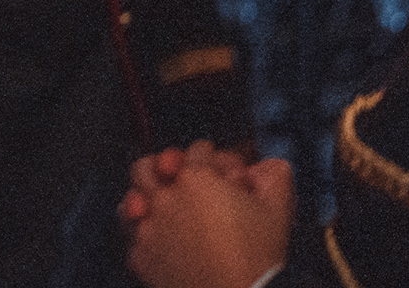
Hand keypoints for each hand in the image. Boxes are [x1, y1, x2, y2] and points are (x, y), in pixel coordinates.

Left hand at [120, 144, 293, 287]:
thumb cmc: (259, 257)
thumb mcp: (276, 211)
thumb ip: (273, 177)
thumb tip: (267, 165)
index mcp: (197, 180)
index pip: (197, 151)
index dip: (210, 156)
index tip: (215, 168)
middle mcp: (166, 197)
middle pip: (147, 167)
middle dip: (161, 167)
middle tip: (173, 176)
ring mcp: (149, 226)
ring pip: (132, 198)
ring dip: (143, 196)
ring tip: (155, 203)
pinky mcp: (141, 255)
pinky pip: (132, 235)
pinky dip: (142, 233)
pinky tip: (156, 236)